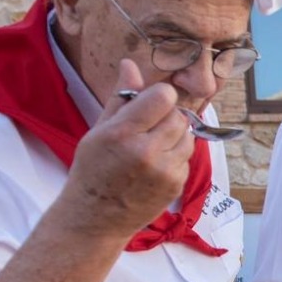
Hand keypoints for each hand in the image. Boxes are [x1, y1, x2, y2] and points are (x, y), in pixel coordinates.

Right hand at [62, 59, 195, 239]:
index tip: (150, 104)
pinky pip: (187, 157)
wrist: (96, 217)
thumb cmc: (93, 170)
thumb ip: (120, 98)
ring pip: (188, 135)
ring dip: (175, 136)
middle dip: (167, 116)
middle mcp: (146, 152)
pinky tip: (155, 165)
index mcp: (122, 133)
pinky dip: (176, 156)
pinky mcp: (176, 184)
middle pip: (179, 115)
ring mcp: (165, 171)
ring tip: (152, 146)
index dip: (160, 97)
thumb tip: (130, 64)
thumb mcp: (99, 131)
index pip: (165, 97)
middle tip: (149, 127)